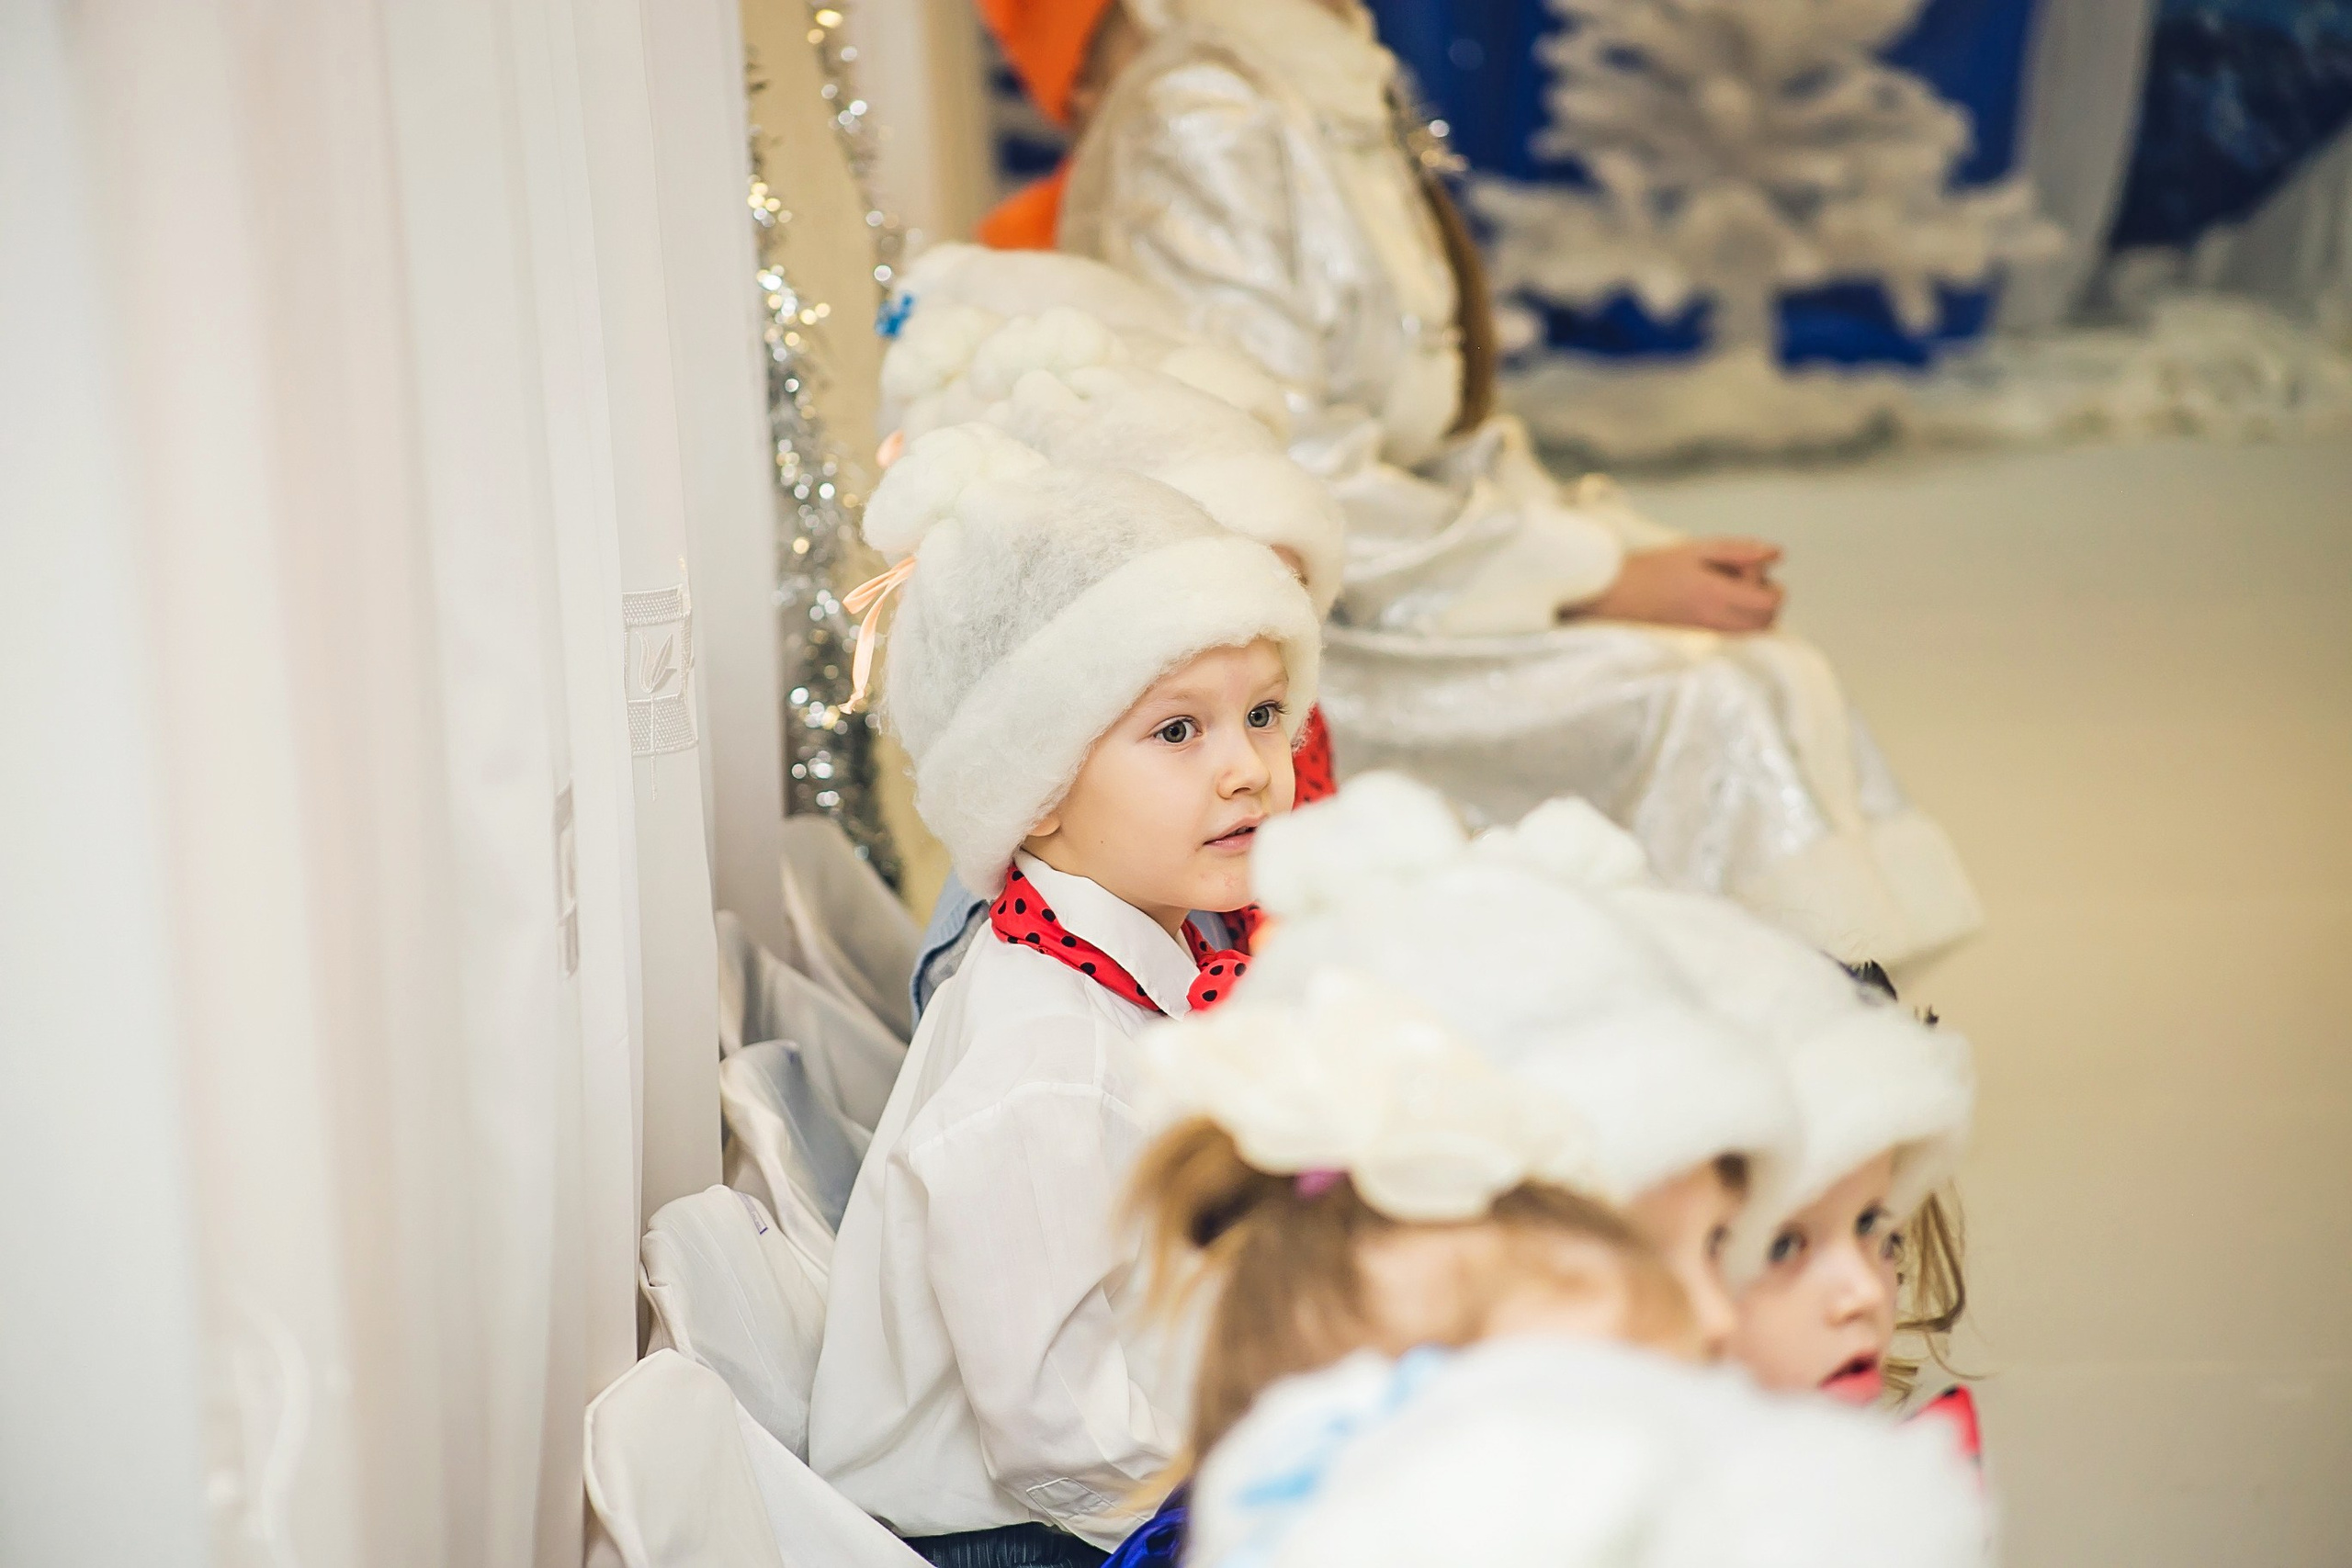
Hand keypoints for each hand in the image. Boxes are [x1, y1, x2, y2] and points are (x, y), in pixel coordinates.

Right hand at [1575, 539, 1784, 631]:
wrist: (1619, 594)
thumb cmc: (1655, 567)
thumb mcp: (1699, 549)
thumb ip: (1740, 550)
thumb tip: (1777, 554)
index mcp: (1715, 594)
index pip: (1769, 603)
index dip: (1772, 587)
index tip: (1751, 571)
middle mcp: (1715, 619)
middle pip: (1768, 621)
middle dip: (1767, 600)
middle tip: (1742, 580)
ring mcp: (1709, 632)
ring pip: (1754, 631)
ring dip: (1754, 611)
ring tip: (1730, 591)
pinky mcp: (1702, 638)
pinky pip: (1737, 634)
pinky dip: (1740, 619)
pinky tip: (1720, 601)